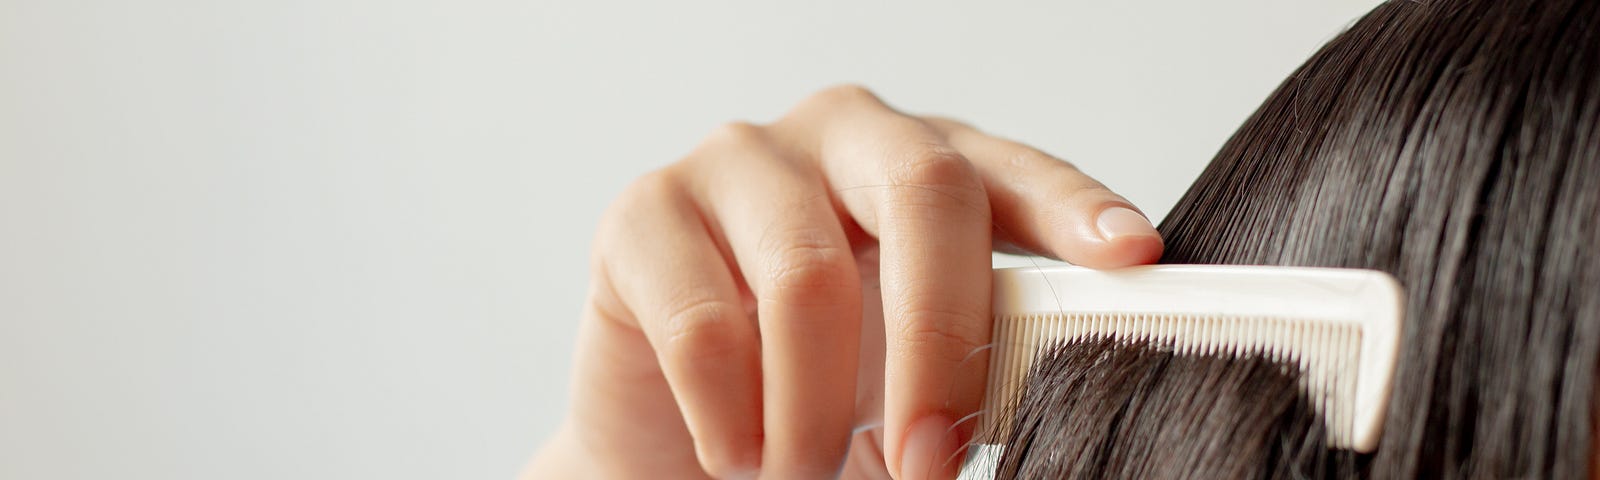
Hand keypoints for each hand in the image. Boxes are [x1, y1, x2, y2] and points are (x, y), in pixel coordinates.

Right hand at [530, 85, 1162, 478]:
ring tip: (805, 469)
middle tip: (932, 460)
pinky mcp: (646, 211)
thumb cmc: (818, 389)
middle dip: (942, 341)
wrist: (675, 430)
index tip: (1132, 259)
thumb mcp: (917, 373)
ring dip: (817, 411)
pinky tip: (738, 453)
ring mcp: (738, 160)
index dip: (1074, 208)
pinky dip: (733, 419)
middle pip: (923, 191)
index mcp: (928, 163)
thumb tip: (1065, 399)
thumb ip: (981, 355)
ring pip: (810, 275)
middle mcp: (842, 136)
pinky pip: (705, 322)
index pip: (1015, 169)